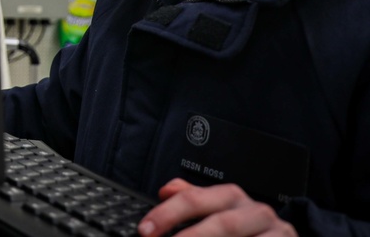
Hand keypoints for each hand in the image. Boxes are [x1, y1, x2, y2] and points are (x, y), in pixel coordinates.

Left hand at [138, 179, 296, 236]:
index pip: (194, 199)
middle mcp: (255, 211)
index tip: (146, 230)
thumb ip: (194, 199)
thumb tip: (166, 190)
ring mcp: (277, 232)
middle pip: (222, 224)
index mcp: (231, 196)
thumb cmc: (246, 228)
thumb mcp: (219, 208)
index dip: (167, 214)